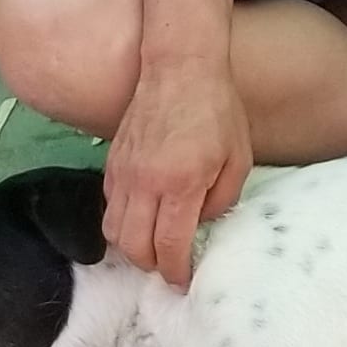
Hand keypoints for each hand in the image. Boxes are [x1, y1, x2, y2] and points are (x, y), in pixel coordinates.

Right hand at [106, 59, 250, 286]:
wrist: (180, 66)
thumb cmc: (217, 110)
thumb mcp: (238, 159)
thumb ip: (221, 201)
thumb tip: (200, 225)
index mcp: (180, 183)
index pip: (169, 246)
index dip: (176, 271)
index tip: (183, 281)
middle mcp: (144, 182)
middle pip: (133, 247)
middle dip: (150, 265)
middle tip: (168, 267)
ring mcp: (123, 171)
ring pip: (112, 230)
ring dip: (131, 247)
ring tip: (153, 246)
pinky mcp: (111, 161)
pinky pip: (108, 205)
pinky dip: (121, 221)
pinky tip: (141, 217)